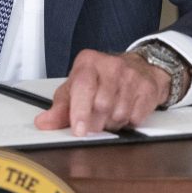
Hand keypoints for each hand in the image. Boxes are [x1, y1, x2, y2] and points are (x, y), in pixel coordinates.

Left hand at [34, 49, 168, 136]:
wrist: (139, 68)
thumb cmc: (101, 79)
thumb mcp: (75, 88)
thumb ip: (60, 107)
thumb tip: (44, 122)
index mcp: (88, 63)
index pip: (83, 87)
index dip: (80, 112)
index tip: (78, 130)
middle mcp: (111, 66)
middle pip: (102, 105)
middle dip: (96, 122)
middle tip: (93, 123)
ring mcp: (131, 76)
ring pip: (119, 114)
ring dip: (111, 123)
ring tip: (108, 115)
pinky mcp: (147, 88)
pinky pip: (135, 117)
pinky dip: (127, 123)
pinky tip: (124, 112)